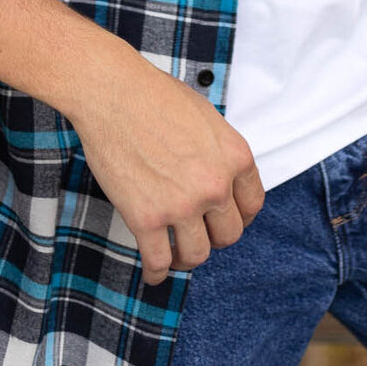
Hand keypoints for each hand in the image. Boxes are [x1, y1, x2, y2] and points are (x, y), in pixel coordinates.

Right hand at [68, 45, 264, 286]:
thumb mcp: (207, 118)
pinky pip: (159, 262)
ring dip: (186, 257)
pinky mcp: (147, 219)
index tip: (226, 221)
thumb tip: (220, 178)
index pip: (253, 204)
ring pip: (197, 254)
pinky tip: (154, 272)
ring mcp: (182, 205)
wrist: (114, 93)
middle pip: (229, 235)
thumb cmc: (155, 96)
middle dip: (214, 237)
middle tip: (198, 234)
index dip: (240, 217)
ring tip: (176, 254)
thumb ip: (219, 153)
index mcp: (235, 157)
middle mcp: (215, 185)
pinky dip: (157, 273)